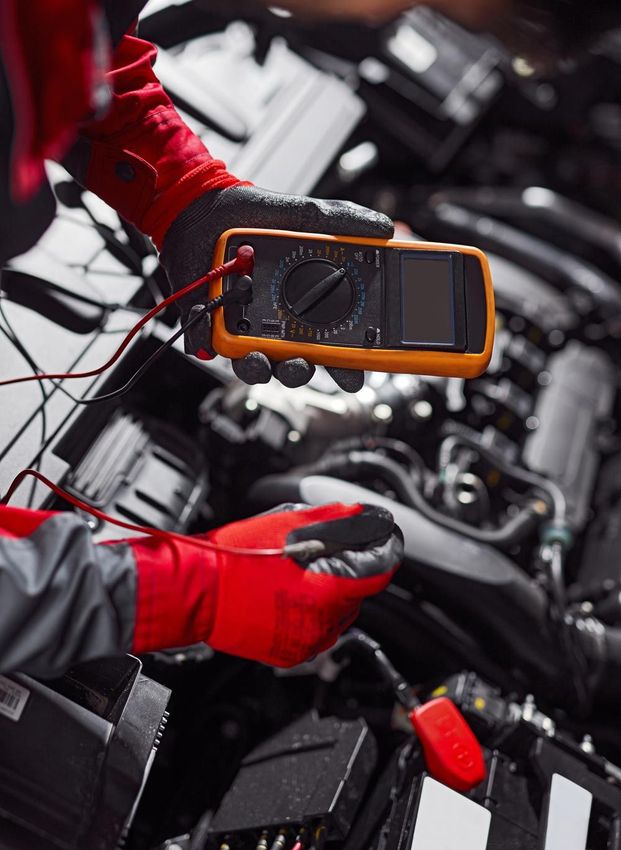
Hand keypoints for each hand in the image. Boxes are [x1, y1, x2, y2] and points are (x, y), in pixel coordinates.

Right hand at [128, 503, 402, 665]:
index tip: (384, 537)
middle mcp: (322, 623)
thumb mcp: (286, 526)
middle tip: (320, 550)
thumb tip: (360, 515)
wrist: (194, 592)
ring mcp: (305, 642)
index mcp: (327, 590)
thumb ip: (332, 521)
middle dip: (347, 569)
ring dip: (328, 591)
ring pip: (337, 613)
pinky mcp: (289, 653)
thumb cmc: (232, 559)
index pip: (379, 571)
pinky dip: (310, 611)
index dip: (384, 548)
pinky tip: (286, 592)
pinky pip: (315, 630)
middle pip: (357, 592)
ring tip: (297, 572)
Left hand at [159, 185, 393, 392]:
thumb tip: (384, 228)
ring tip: (261, 359)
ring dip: (261, 369)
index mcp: (302, 301)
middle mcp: (274, 319)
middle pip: (295, 362)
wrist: (200, 205)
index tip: (354, 374)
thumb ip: (342, 222)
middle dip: (300, 372)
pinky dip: (218, 346)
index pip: (330, 341)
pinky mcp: (211, 321)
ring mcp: (242, 323)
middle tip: (302, 365)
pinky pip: (214, 346)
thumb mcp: (304, 215)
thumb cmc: (250, 213)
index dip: (344, 363)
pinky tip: (223, 335)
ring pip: (257, 364)